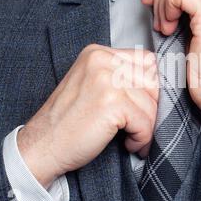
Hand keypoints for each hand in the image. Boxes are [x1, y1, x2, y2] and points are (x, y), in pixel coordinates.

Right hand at [17, 45, 158, 187]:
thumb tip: (159, 86)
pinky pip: (145, 123)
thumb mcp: (92, 85)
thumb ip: (120, 78)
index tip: (144, 107)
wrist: (42, 146)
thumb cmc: (69, 121)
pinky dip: (141, 139)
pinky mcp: (112, 103)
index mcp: (98, 53)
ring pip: (151, 104)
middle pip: (153, 81)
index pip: (147, 61)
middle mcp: (102, 60)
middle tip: (139, 126)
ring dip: (146, 127)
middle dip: (151, 107)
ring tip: (131, 138)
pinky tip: (128, 144)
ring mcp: (106, 80)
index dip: (151, 87)